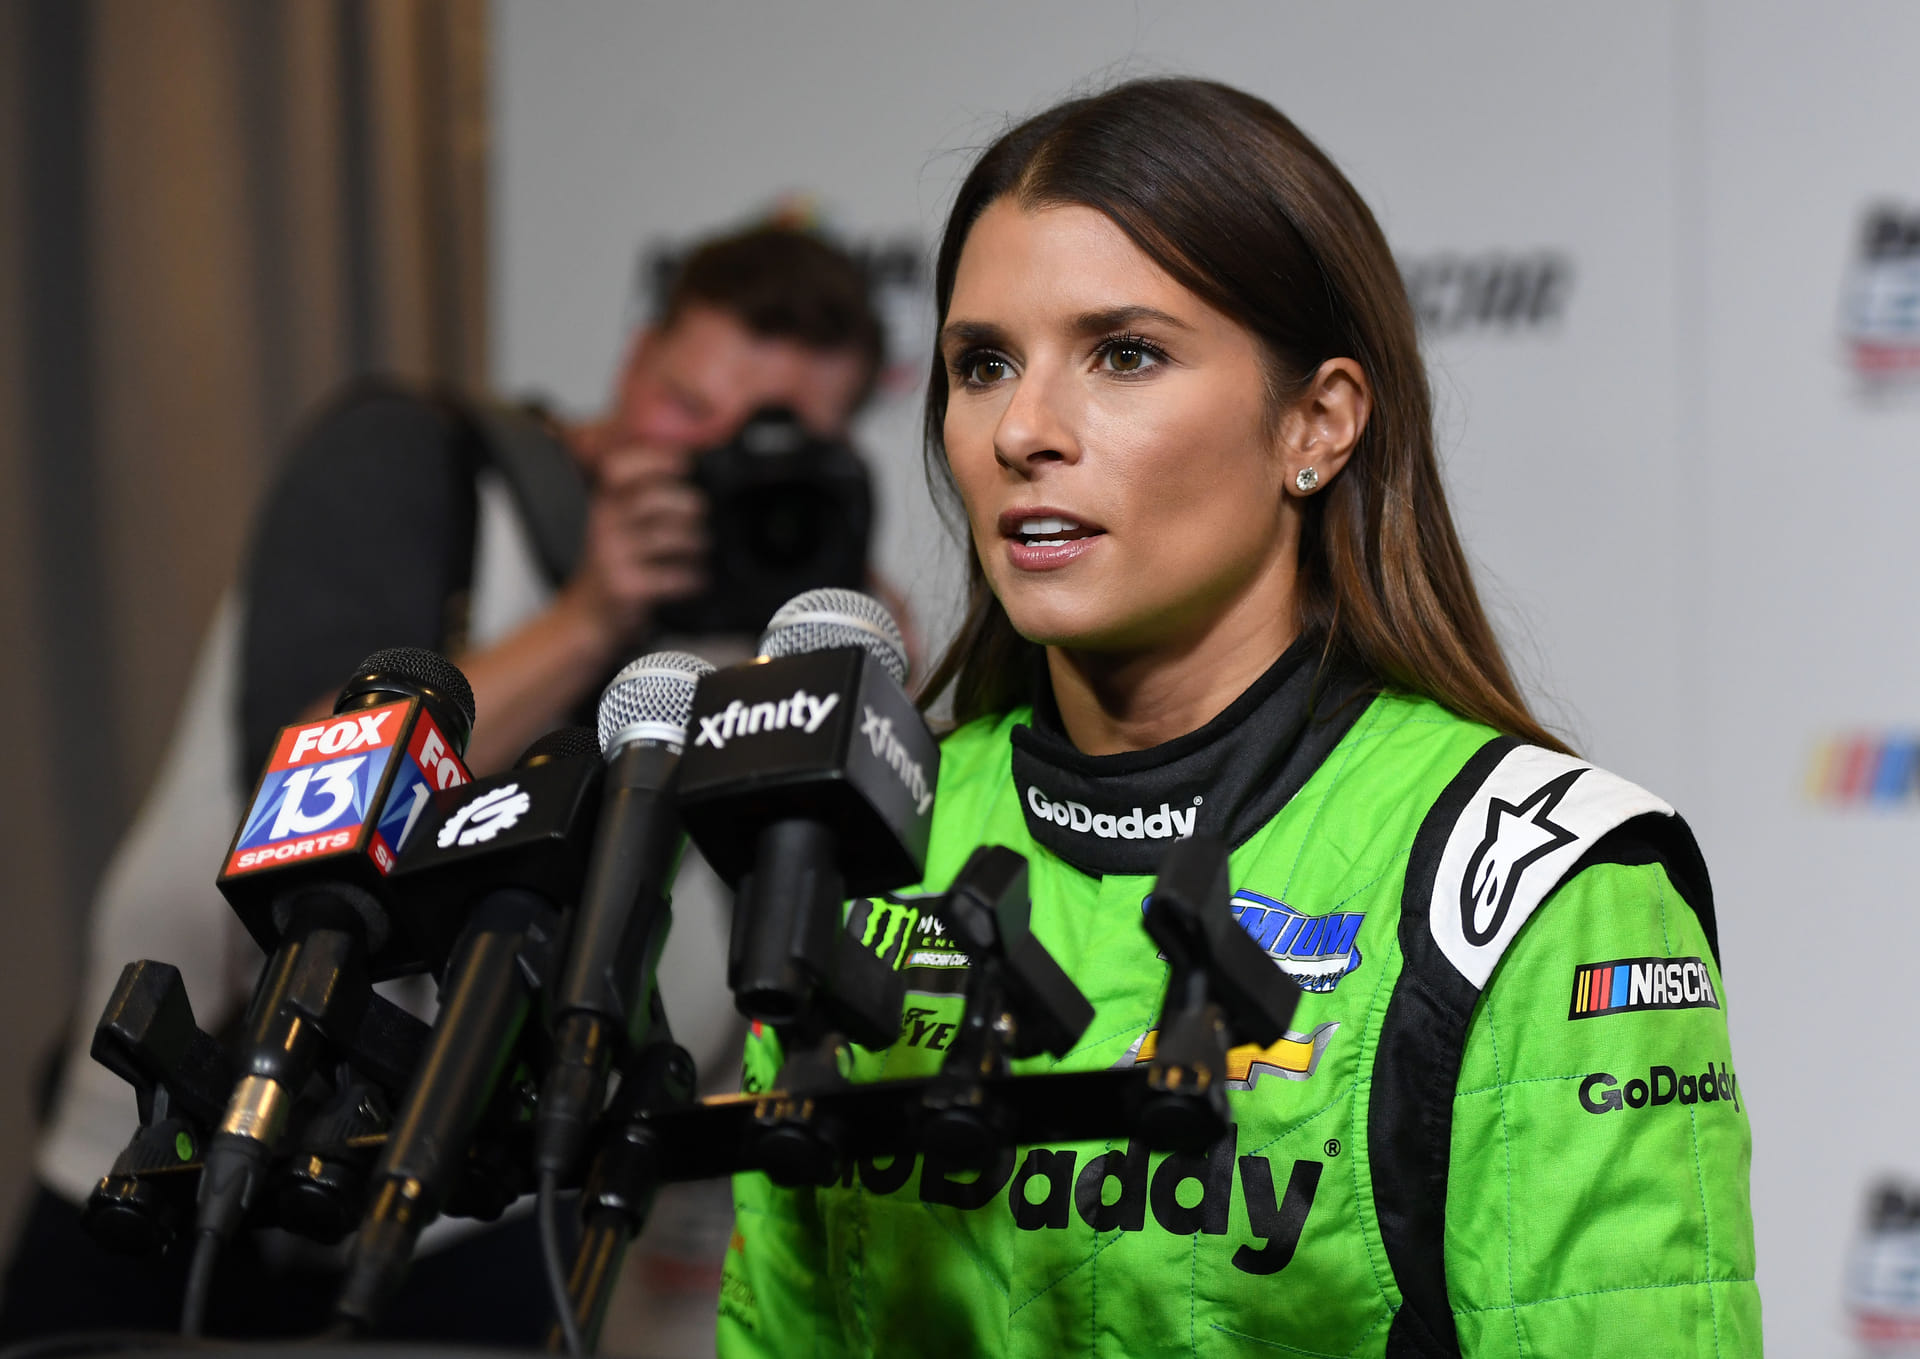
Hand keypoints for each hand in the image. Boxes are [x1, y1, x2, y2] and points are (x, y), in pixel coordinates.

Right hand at [562, 443, 706, 646]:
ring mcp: (614, 556)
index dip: (655, 459)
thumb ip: (640, 496)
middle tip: (700, 515)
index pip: (620, 468)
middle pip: (656, 499)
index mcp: (603, 504)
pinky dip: (693, 577)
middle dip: (690, 505)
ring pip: (670, 537)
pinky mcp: (627, 587)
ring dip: (697, 543)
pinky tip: (696, 579)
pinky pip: (673, 575)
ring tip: (700, 549)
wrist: (588, 618)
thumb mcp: (616, 524)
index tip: (685, 463)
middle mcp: (604, 525)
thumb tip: (686, 465)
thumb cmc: (613, 566)